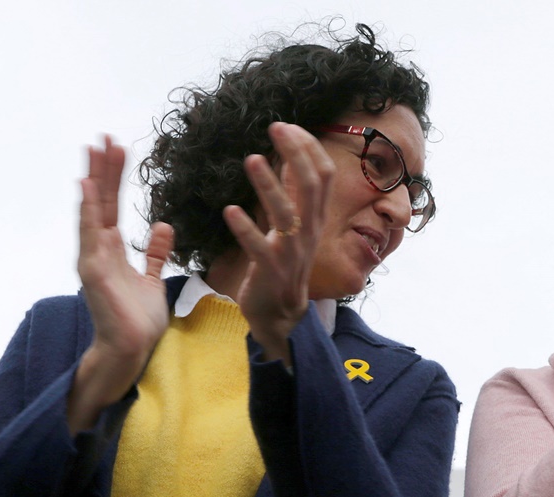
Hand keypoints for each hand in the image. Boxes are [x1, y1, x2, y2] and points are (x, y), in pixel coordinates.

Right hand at [68, 136, 173, 432]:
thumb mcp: (152, 278)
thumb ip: (153, 252)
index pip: (112, 205)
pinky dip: (88, 210)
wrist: (132, 349)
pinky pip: (90, 235)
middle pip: (101, 201)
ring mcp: (93, 259)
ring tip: (97, 149)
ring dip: (95, 180)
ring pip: (93, 211)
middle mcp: (97, 250)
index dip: (114, 177)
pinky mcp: (93, 272)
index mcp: (111, 250)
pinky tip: (87, 186)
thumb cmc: (139, 319)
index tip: (117, 148)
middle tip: (105, 137)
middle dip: (104, 169)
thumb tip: (161, 224)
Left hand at [222, 123, 334, 365]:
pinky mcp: (270, 270)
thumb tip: (289, 157)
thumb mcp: (294, 226)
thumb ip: (292, 194)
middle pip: (311, 186)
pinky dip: (245, 229)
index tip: (286, 126)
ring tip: (250, 159)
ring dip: (268, 185)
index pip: (323, 175)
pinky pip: (259, 248)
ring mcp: (291, 251)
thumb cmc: (283, 265)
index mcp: (316, 218)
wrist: (280, 314)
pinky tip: (230, 210)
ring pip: (286, 213)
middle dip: (295, 153)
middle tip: (274, 127)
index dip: (308, 148)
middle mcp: (309, 231)